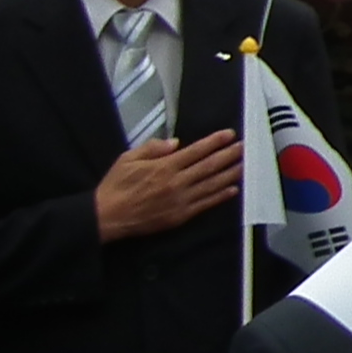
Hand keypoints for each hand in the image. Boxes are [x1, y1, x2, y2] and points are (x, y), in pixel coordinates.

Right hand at [91, 131, 243, 241]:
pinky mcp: (180, 216)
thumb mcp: (127, 159)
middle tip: (245, 147)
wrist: (105, 217)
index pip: (196, 151)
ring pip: (212, 184)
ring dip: (230, 174)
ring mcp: (180, 200)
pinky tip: (233, 189)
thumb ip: (152, 148)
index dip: (214, 142)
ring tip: (246, 165)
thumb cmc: (115, 187)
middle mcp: (176, 182)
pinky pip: (205, 204)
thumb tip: (175, 142)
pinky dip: (221, 196)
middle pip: (209, 166)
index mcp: (164, 166)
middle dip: (229, 155)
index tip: (229, 135)